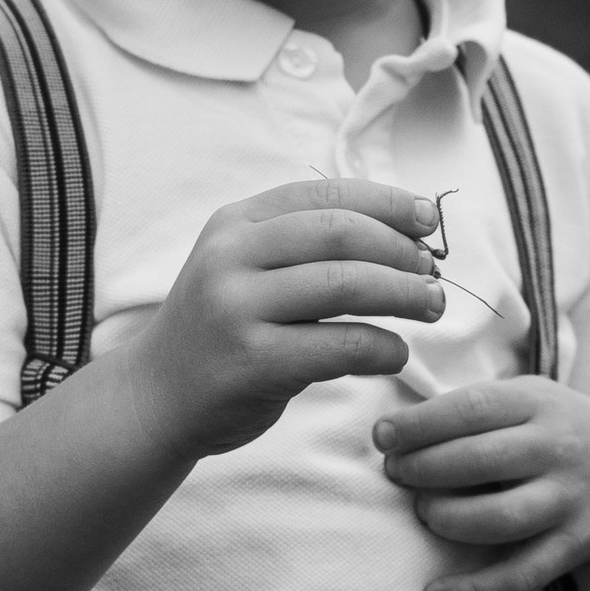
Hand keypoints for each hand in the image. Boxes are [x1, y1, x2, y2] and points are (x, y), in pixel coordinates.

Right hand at [119, 176, 444, 464]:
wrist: (156, 396)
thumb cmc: (222, 331)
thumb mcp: (245, 269)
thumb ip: (305, 247)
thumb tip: (408, 235)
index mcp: (236, 223)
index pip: (326, 194)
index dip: (388, 203)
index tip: (428, 221)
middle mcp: (232, 256)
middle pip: (342, 233)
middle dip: (402, 250)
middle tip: (433, 274)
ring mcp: (238, 308)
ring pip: (347, 284)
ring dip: (405, 294)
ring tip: (432, 307)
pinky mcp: (253, 363)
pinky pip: (342, 346)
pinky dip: (384, 348)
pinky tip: (395, 353)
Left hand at [374, 380, 589, 590]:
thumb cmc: (552, 431)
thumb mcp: (525, 399)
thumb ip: (472, 408)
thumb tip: (394, 430)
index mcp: (538, 403)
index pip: (473, 408)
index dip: (421, 425)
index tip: (382, 437)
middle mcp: (558, 449)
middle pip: (482, 462)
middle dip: (427, 470)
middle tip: (397, 476)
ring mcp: (569, 500)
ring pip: (501, 519)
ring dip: (450, 520)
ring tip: (426, 515)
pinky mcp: (574, 546)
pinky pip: (521, 575)